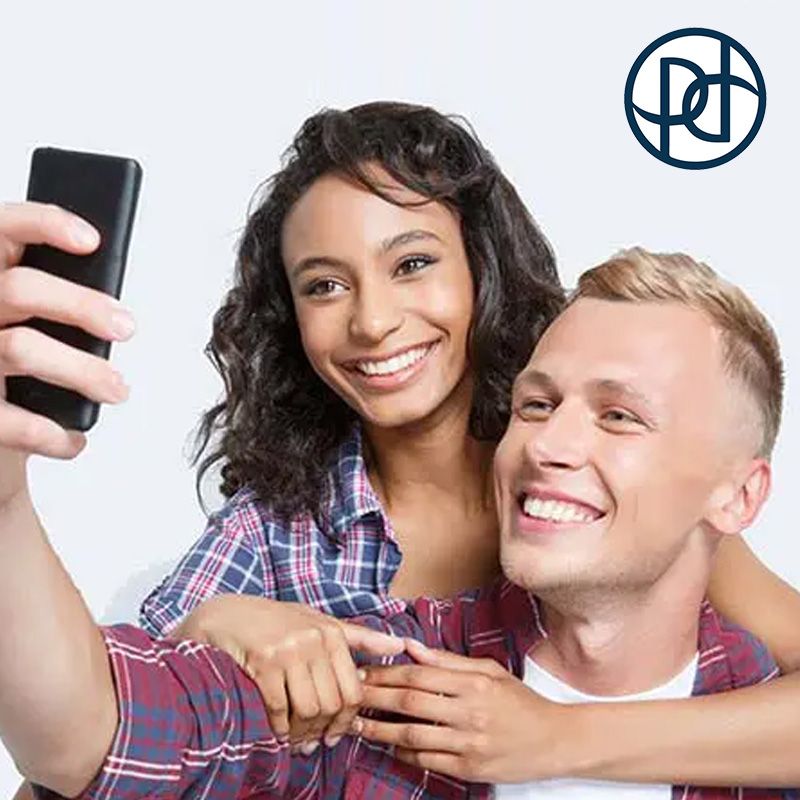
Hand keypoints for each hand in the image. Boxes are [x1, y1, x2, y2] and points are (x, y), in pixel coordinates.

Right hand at [0, 202, 135, 500]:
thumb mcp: (31, 321)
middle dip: (81, 306)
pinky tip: (74, 440)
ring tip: (118, 389)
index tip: (92, 241)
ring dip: (81, 370)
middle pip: (21, 289)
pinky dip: (51, 433)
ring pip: (20, 348)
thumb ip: (54, 302)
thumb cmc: (17, 364)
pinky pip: (6, 419)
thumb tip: (112, 308)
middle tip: (127, 327)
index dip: (44, 224)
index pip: (2, 228)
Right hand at [173, 594, 405, 751]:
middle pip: (332, 704)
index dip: (347, 720)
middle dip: (323, 729)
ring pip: (308, 709)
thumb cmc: (277, 621)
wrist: (227, 615)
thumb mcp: (319, 622)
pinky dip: (279, 728)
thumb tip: (400, 644)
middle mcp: (314, 640)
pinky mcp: (263, 662)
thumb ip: (359, 637)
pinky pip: (279, 709)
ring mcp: (289, 650)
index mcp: (332, 632)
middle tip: (312, 741)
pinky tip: (277, 731)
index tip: (336, 733)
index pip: (354, 691)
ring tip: (295, 737)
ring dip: (301, 732)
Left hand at [353, 638, 570, 782]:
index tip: (363, 672)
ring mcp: (468, 742)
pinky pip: (426, 761)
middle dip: (374, 698)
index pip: (418, 674)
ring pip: (412, 735)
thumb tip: (410, 647)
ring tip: (357, 725)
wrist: (554, 741)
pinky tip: (388, 747)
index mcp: (473, 682)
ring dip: (379, 730)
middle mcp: (468, 711)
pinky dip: (403, 754)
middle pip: (409, 702)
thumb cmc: (519, 701)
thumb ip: (447, 660)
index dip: (386, 672)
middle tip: (349, 695)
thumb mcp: (488, 670)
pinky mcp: (469, 769)